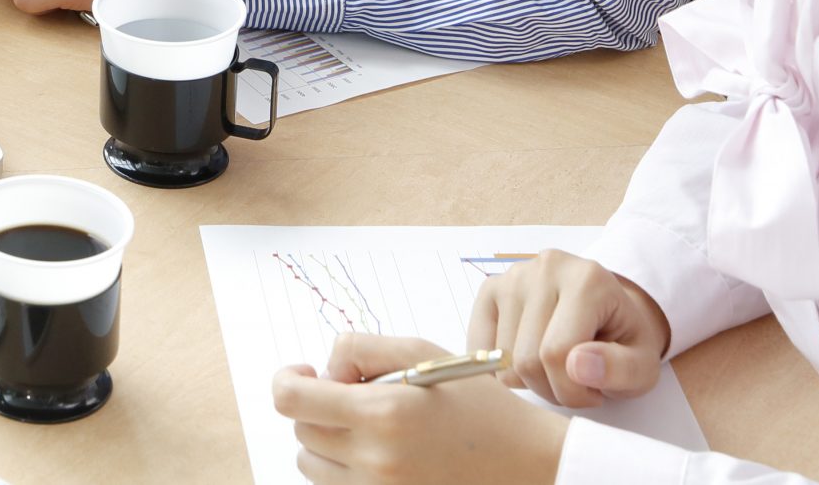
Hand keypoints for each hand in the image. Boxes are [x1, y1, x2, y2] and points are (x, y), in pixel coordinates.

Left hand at [273, 335, 569, 484]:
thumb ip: (361, 348)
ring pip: (312, 464)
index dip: (288, 380)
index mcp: (382, 414)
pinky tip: (381, 452)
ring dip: (329, 441)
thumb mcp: (423, 353)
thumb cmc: (480, 407)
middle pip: (301, 430)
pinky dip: (346, 469)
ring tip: (372, 427)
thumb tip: (325, 371)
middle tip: (357, 396)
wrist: (530, 465)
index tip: (308, 373)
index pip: (289, 400)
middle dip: (319, 407)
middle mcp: (375, 460)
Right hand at [466, 250, 670, 408]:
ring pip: (501, 359)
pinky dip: (500, 367)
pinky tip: (528, 360)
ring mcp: (513, 275)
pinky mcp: (491, 288)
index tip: (594, 394)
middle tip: (575, 385)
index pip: (556, 354)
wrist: (610, 313)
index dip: (572, 391)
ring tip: (556, 370)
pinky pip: (479, 346)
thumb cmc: (624, 342)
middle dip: (551, 389)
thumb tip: (577, 366)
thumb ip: (620, 369)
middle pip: (525, 359)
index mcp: (587, 280)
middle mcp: (545, 267)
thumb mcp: (642, 366)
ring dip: (528, 381)